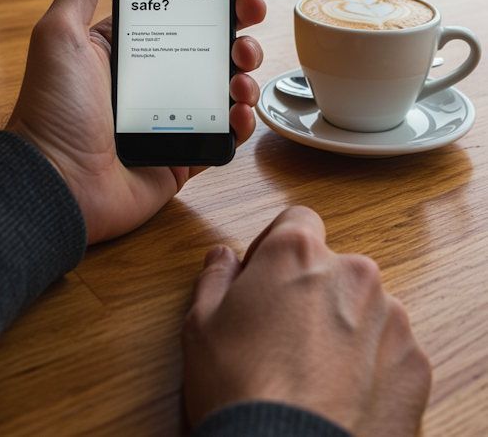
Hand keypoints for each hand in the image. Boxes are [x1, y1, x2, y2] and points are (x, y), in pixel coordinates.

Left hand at [7, 0, 264, 243]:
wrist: (54, 182)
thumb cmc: (51, 108)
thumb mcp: (60, 34)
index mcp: (128, 46)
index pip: (180, 5)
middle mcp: (154, 77)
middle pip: (213, 39)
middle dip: (240, 19)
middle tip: (250, 10)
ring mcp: (174, 115)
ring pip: (227, 83)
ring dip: (247, 67)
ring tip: (242, 67)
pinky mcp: (185, 153)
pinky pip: (226, 133)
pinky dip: (242, 120)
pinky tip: (239, 109)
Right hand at [183, 206, 430, 436]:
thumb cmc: (242, 391)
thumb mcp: (202, 326)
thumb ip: (216, 278)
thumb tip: (223, 258)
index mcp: (299, 253)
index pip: (296, 221)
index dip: (276, 250)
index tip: (265, 280)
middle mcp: (352, 272)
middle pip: (333, 268)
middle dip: (313, 293)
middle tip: (285, 337)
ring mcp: (391, 317)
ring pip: (366, 309)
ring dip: (345, 329)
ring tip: (315, 375)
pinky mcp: (414, 362)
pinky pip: (391, 351)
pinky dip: (373, 368)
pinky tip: (344, 396)